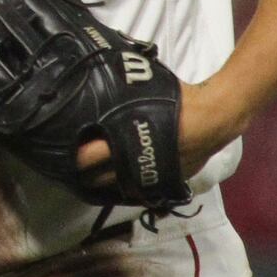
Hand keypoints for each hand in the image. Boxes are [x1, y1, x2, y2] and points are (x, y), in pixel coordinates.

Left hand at [76, 78, 242, 183]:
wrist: (212, 118)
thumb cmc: (175, 99)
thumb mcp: (140, 91)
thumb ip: (117, 97)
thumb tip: (94, 85)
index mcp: (122, 138)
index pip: (85, 156)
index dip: (72, 155)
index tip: (64, 150)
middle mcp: (131, 161)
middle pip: (95, 177)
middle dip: (83, 173)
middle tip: (75, 166)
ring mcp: (148, 176)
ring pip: (115, 187)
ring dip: (103, 182)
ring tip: (93, 175)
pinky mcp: (163, 183)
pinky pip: (138, 191)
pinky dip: (127, 187)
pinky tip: (120, 181)